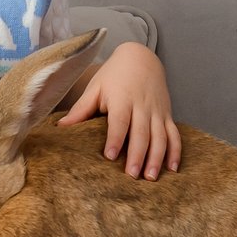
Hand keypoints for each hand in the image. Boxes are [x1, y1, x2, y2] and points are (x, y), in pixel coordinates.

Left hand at [54, 42, 180, 176]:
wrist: (141, 58)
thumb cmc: (113, 75)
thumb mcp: (95, 88)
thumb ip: (80, 109)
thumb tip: (60, 127)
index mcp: (122, 99)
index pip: (119, 121)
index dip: (115, 138)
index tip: (110, 156)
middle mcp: (142, 106)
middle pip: (141, 133)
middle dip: (137, 155)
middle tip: (131, 175)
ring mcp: (157, 111)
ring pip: (160, 137)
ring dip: (157, 158)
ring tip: (151, 177)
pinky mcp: (167, 115)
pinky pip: (174, 135)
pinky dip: (175, 152)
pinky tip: (172, 169)